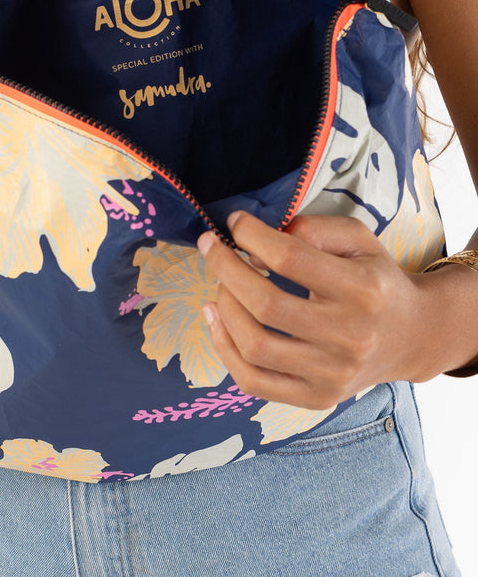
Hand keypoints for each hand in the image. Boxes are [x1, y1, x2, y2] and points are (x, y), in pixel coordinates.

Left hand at [198, 212, 442, 410]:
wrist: (410, 335)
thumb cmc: (374, 278)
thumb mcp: (358, 239)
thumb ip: (313, 229)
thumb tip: (257, 243)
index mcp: (364, 290)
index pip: (291, 259)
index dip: (252, 236)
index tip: (234, 222)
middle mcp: (350, 337)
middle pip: (266, 305)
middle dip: (226, 268)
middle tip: (211, 247)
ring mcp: (333, 375)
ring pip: (254, 346)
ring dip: (223, 307)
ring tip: (219, 283)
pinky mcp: (317, 399)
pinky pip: (253, 382)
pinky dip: (223, 348)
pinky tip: (215, 318)